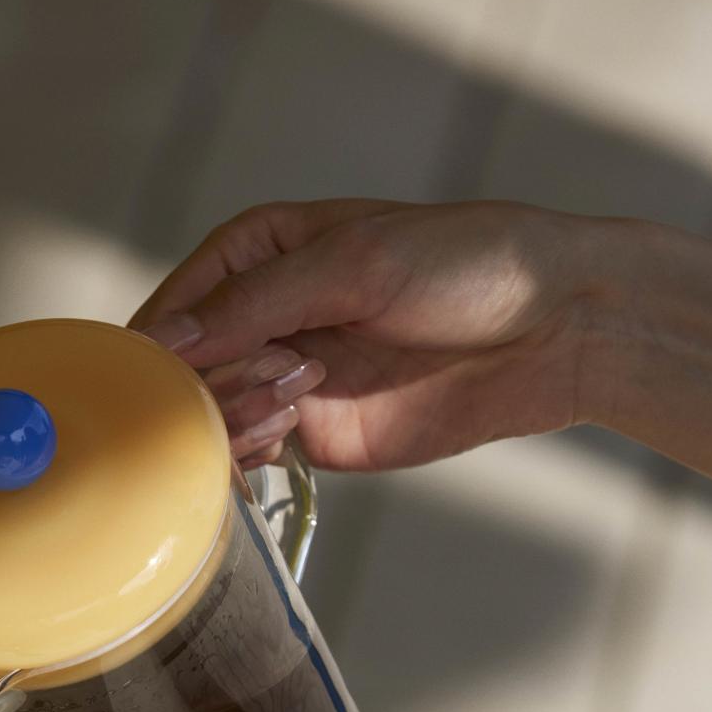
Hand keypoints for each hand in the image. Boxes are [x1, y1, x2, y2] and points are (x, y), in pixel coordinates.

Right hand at [129, 197, 600, 471]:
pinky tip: (280, 440)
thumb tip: (163, 344)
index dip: (156, 345)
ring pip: (210, 419)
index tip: (158, 376)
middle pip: (181, 373)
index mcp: (256, 254)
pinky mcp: (317, 436)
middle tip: (259, 384)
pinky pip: (252, 455)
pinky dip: (249, 457)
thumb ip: (255, 304)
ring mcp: (285, 380)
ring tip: (291, 405)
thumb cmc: (467, 265)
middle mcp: (260, 318)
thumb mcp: (354, 264)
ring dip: (229, 421)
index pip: (172, 307)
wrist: (554, 329)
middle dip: (201, 387)